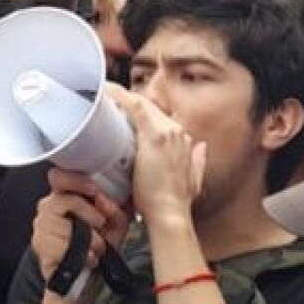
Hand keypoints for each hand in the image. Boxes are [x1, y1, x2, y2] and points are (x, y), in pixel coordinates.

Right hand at [30, 169, 129, 283]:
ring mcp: (41, 229)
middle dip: (91, 215)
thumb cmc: (97, 250)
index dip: (75, 180)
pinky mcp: (41, 248)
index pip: (58, 177)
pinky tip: (87, 259)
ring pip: (68, 227)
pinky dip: (83, 255)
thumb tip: (104, 201)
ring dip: (90, 240)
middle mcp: (47, 210)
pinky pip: (65, 247)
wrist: (83, 282)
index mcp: (63, 198)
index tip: (94, 190)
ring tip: (95, 248)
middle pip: (67, 200)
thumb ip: (114, 210)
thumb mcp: (114, 227)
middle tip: (100, 227)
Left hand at [110, 86, 204, 226]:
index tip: (125, 112)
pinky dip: (120, 95)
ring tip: (102, 97)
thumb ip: (198, 160)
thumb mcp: (194, 178)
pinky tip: (106, 90)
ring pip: (142, 104)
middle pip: (150, 108)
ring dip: (122, 99)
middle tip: (107, 105)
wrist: (170, 213)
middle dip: (129, 104)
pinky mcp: (154, 135)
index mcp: (184, 139)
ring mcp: (167, 131)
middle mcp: (177, 131)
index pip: (160, 116)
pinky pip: (135, 105)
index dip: (142, 111)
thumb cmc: (176, 201)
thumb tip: (201, 146)